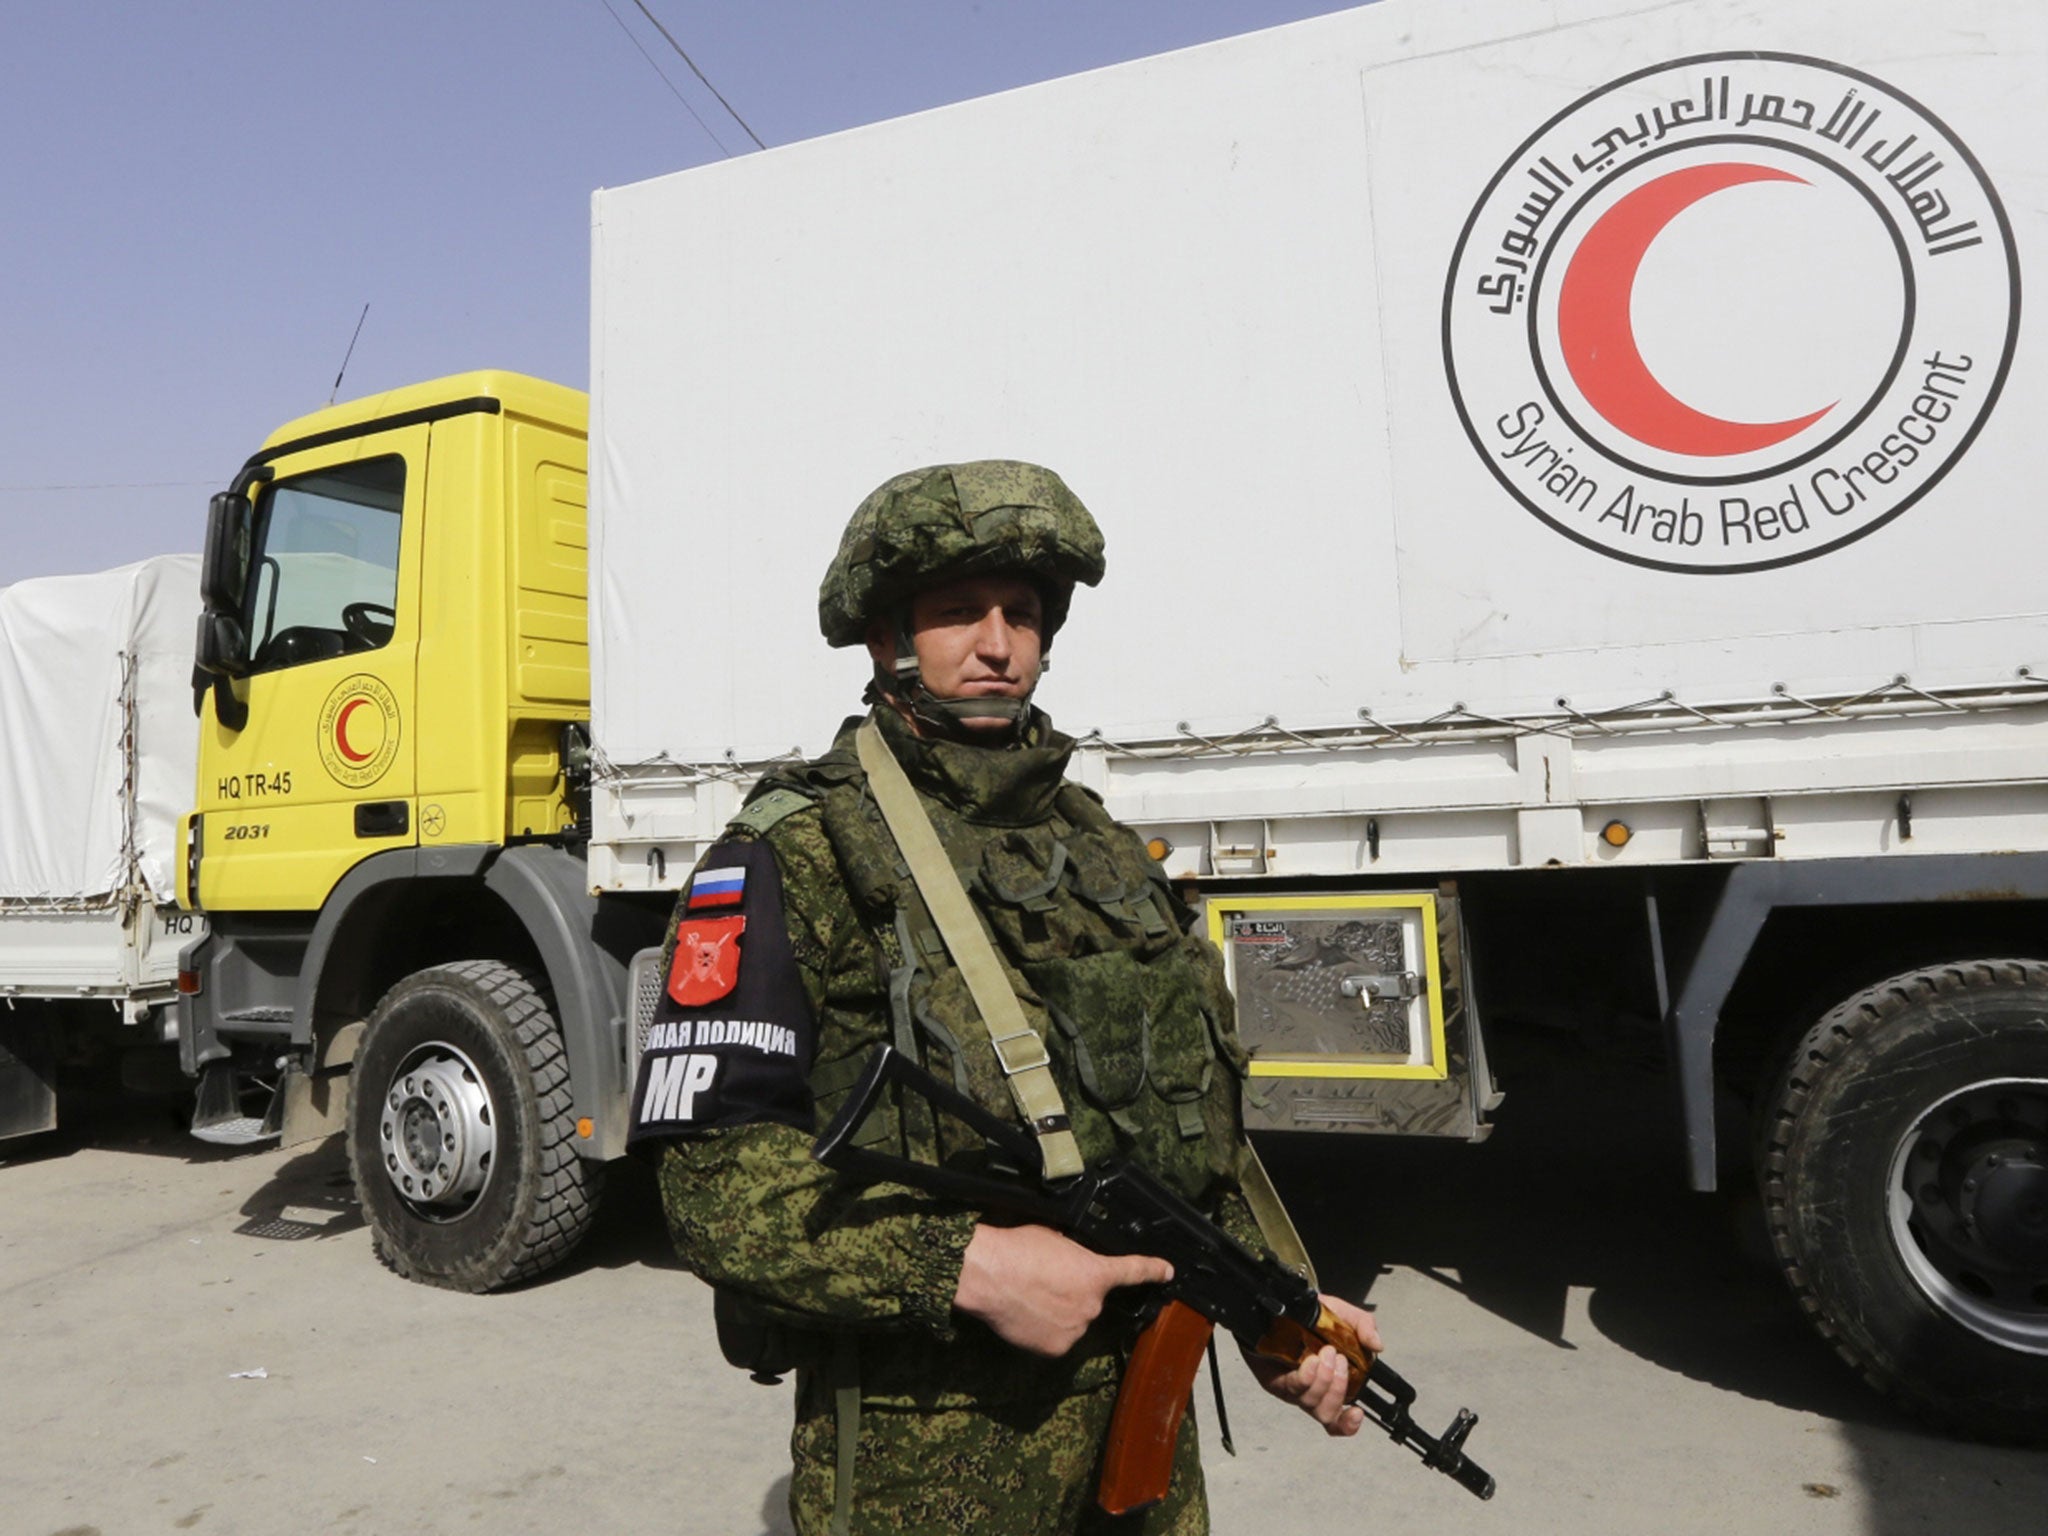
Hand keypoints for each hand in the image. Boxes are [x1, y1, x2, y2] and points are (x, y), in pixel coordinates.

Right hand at [953, 1223, 1173, 1357]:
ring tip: (1030, 1298)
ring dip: (1059, 1314)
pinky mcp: (1056, 1349)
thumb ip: (1074, 1253)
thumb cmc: (1017, 1249)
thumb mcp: (1055, 1237)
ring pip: (1073, 1322)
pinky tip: (1027, 1316)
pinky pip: (1056, 1340)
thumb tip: (1073, 1261)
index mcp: (1096, 1273)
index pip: (1133, 1270)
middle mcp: (1092, 1305)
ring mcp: (1075, 1330)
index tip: (1167, 1272)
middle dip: (1074, 1293)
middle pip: (1090, 1301)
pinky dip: (1045, 1331)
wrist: (988, 1276)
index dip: (1153, 1270)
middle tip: (1045, 1282)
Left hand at [1245, 1293, 1382, 1436]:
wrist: (1286, 1305)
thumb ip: (1364, 1327)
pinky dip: (1306, 1377)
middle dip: (1338, 1389)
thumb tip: (1377, 1345)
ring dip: (1324, 1380)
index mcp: (1331, 1387)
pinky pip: (1291, 1388)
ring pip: (1310, 1402)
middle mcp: (1311, 1393)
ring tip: (1327, 1353)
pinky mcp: (1273, 1381)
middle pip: (1326, 1414)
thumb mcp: (1346, 1316)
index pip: (1338, 1421)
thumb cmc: (1316, 1317)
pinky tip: (1312, 1362)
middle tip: (1340, 1360)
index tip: (1358, 1412)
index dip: (1348, 1424)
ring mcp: (1291, 1389)